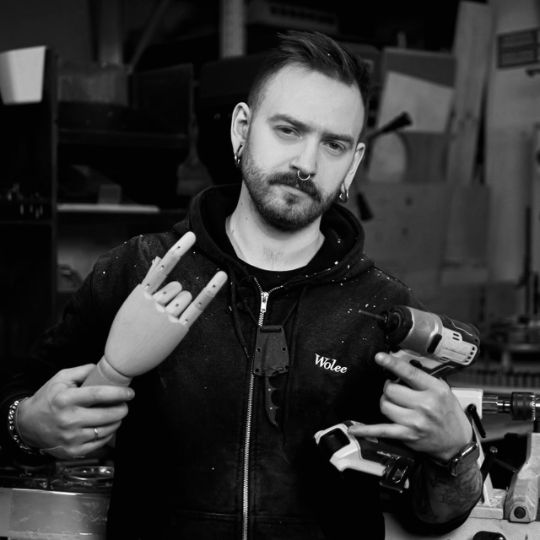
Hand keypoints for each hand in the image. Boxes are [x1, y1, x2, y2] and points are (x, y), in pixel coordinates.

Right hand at [17, 364, 133, 458]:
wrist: (27, 425)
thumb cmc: (48, 398)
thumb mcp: (61, 378)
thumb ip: (84, 371)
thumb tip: (105, 368)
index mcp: (66, 399)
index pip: (99, 395)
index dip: (119, 393)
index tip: (130, 393)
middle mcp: (69, 419)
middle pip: (107, 415)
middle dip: (122, 409)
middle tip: (125, 404)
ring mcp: (71, 438)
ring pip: (107, 430)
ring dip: (117, 421)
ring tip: (116, 414)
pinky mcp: (73, 451)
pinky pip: (100, 443)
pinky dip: (108, 434)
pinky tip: (107, 426)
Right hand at [83, 232, 227, 386]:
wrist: (120, 360)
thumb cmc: (124, 331)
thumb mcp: (131, 303)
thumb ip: (148, 280)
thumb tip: (157, 258)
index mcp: (141, 293)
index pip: (163, 267)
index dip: (178, 250)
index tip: (192, 235)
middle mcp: (154, 302)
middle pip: (178, 287)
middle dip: (174, 297)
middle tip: (159, 316)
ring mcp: (166, 316)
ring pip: (186, 296)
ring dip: (180, 306)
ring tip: (163, 323)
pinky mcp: (177, 328)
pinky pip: (197, 306)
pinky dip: (210, 291)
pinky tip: (221, 276)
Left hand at [348, 352, 472, 461]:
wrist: (457, 442)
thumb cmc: (448, 413)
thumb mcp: (443, 390)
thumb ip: (422, 379)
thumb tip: (399, 367)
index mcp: (435, 390)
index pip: (409, 373)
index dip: (392, 363)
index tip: (380, 357)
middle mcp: (425, 405)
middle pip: (391, 390)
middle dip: (390, 388)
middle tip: (396, 390)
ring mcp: (415, 421)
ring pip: (385, 405)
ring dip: (386, 403)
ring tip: (396, 404)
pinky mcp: (407, 435)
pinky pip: (382, 430)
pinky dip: (367, 430)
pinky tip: (355, 428)